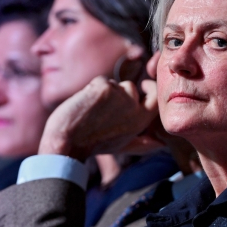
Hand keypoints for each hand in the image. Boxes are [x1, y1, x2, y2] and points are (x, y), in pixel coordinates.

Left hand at [38, 76, 162, 160]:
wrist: (66, 141)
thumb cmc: (93, 144)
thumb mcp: (123, 146)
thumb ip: (143, 144)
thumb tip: (161, 145)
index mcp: (140, 121)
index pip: (155, 98)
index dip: (151, 88)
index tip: (144, 85)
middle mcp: (133, 108)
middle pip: (130, 87)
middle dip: (117, 94)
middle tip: (101, 112)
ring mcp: (119, 96)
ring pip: (114, 84)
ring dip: (104, 92)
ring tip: (92, 111)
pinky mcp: (104, 88)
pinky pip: (100, 81)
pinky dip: (91, 89)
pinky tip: (84, 104)